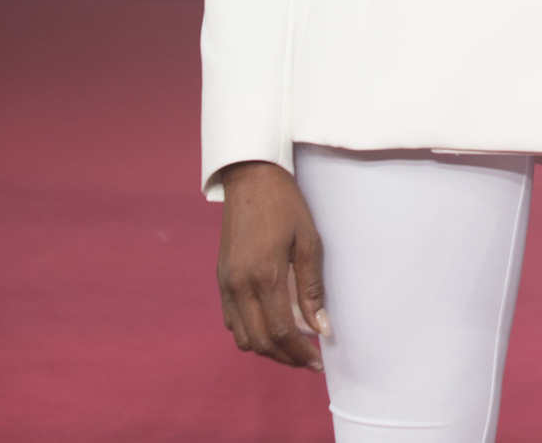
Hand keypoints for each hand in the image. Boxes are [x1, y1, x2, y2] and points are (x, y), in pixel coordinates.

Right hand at [216, 160, 327, 370]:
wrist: (251, 180)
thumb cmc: (286, 207)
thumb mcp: (309, 242)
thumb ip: (312, 288)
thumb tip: (321, 328)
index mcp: (263, 277)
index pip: (282, 332)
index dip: (301, 353)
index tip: (318, 361)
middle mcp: (238, 286)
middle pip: (259, 342)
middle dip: (285, 357)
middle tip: (309, 360)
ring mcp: (226, 284)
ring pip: (242, 336)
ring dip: (267, 347)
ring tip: (294, 345)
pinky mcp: (221, 279)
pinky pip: (232, 320)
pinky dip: (251, 331)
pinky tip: (273, 324)